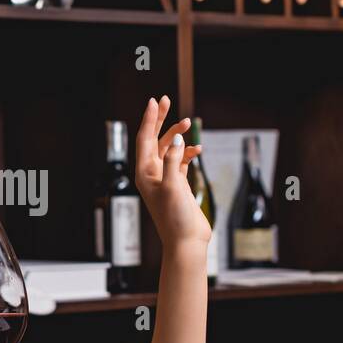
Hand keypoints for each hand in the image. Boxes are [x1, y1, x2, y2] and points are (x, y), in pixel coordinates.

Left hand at [134, 95, 211, 248]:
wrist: (186, 241)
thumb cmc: (175, 218)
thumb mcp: (172, 186)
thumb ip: (173, 160)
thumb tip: (177, 139)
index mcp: (144, 173)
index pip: (144, 139)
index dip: (149, 119)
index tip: (155, 102)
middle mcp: (152, 174)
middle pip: (154, 140)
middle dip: (161, 120)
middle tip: (167, 101)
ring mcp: (165, 178)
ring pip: (169, 149)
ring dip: (178, 136)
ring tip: (188, 123)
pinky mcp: (178, 184)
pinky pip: (181, 161)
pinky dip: (188, 153)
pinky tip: (198, 149)